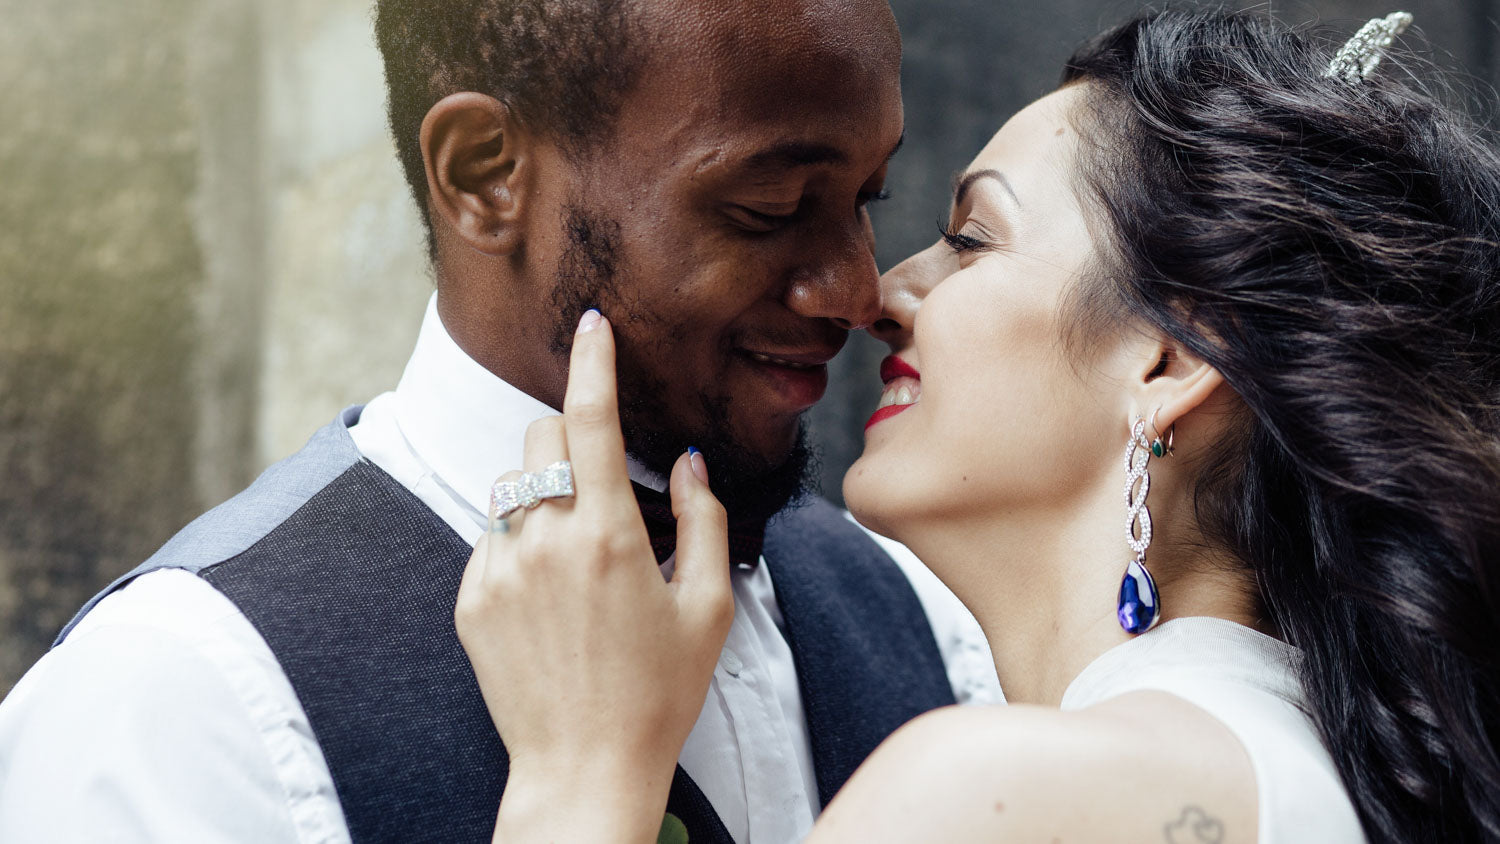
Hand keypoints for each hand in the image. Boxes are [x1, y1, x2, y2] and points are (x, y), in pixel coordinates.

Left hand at [455, 309, 733, 843]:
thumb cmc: (658, 692)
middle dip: (569, 439)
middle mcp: (545, 541)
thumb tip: (690, 464)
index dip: (593, 362)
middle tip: (602, 482)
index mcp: (609, 534)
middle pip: (540, 439)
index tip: (592, 325)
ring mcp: (498, 569)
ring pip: (511, 487)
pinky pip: (489, 538)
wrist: (582, 768)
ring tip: (578, 556)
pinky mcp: (468, 599)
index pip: (592, 419)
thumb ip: (704, 521)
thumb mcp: (707, 606)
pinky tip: (549, 597)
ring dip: (543, 494)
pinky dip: (519, 543)